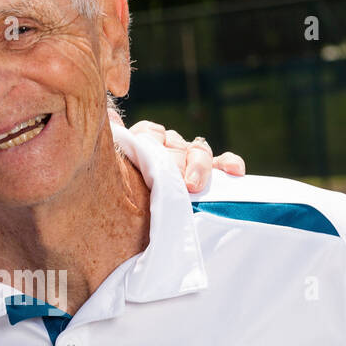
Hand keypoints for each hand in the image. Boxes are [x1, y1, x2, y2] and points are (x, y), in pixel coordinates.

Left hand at [113, 110, 245, 192]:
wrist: (133, 227)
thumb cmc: (122, 198)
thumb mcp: (117, 170)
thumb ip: (117, 144)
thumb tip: (110, 118)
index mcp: (143, 144)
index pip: (149, 133)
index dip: (152, 144)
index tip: (152, 163)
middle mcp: (168, 148)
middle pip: (176, 144)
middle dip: (174, 163)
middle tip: (172, 183)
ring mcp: (190, 161)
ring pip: (199, 151)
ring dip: (199, 165)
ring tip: (194, 185)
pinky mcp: (210, 174)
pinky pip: (223, 162)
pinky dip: (230, 163)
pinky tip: (235, 171)